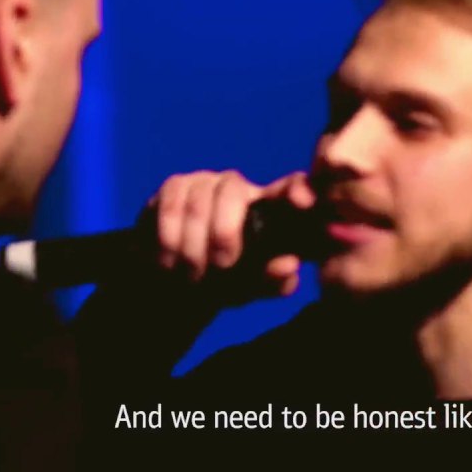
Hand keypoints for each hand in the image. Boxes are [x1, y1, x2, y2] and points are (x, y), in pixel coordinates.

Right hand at [146, 170, 314, 301]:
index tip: (302, 202)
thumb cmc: (226, 282)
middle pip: (232, 189)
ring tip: (192, 277)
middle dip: (224, 232)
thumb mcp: (253, 288)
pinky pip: (170, 207)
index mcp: (270, 207)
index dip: (297, 187)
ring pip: (198, 202)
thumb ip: (274, 280)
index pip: (291, 185)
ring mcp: (206, 183)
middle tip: (220, 267)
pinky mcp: (174, 187)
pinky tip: (169, 263)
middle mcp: (240, 187)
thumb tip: (288, 265)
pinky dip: (169, 240)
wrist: (176, 285)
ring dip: (193, 247)